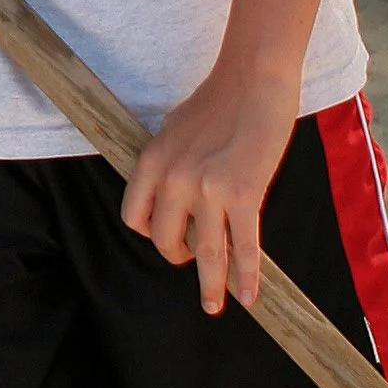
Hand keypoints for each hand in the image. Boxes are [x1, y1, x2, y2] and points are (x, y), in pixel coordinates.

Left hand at [120, 62, 299, 313]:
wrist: (253, 81)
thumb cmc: (218, 102)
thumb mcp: (174, 130)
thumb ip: (170, 164)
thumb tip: (172, 192)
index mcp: (152, 162)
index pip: (134, 217)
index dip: (151, 234)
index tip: (169, 238)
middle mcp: (173, 179)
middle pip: (165, 240)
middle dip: (180, 256)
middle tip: (196, 260)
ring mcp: (207, 190)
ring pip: (205, 253)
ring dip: (209, 285)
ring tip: (213, 305)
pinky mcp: (243, 195)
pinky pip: (244, 246)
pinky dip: (247, 276)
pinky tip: (249, 296)